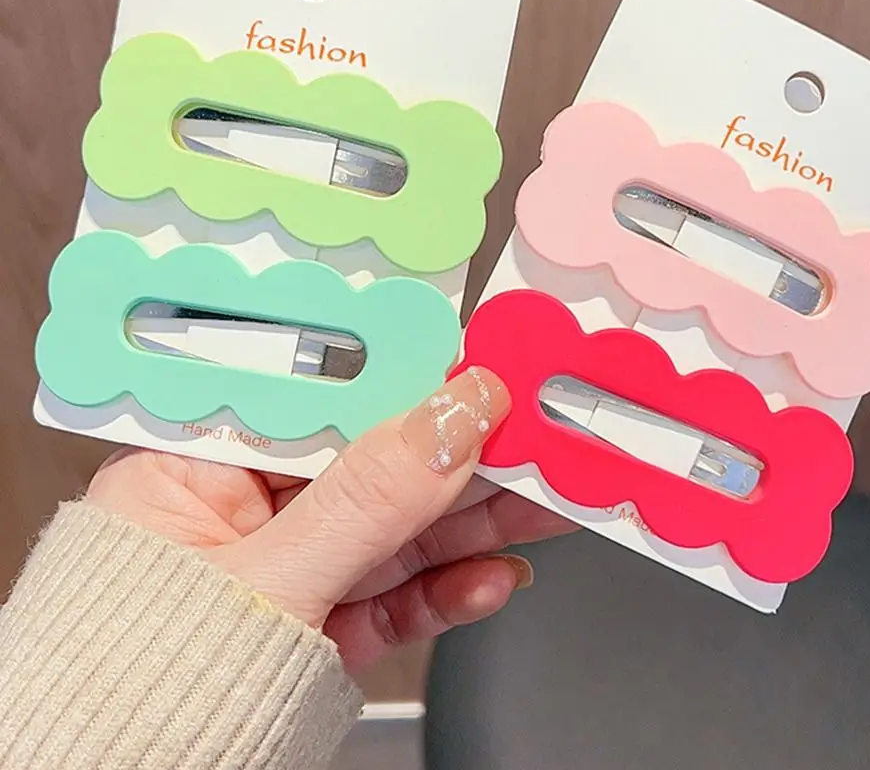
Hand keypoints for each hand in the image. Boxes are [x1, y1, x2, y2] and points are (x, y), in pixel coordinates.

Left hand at [87, 367, 574, 673]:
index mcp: (194, 468)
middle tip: (532, 437)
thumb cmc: (132, 694)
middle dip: (459, 457)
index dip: (404, 379)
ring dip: (474, 521)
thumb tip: (448, 420)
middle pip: (371, 463)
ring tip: (541, 502)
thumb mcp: (265, 581)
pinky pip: (392, 596)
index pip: (318, 399)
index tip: (479, 371)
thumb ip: (364, 501)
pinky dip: (446, 590)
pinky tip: (493, 576)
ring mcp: (287, 570)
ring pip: (394, 530)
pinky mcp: (319, 624)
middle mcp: (241, 512)